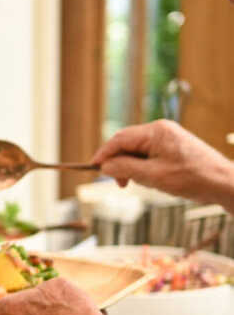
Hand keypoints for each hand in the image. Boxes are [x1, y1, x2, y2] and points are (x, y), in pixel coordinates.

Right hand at [91, 120, 233, 207]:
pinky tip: (152, 180)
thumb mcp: (153, 176)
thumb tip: (105, 165)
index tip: (93, 168)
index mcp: (155, 131)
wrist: (223, 183)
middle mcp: (161, 129)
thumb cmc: (191, 178)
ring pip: (138, 151)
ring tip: (142, 184)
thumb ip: (125, 168)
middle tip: (121, 184)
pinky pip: (150, 154)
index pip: (120, 139)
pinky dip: (145, 167)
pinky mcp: (174, 147)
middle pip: (128, 143)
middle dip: (120, 163)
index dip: (104, 154)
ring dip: (133, 167)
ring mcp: (169, 137)